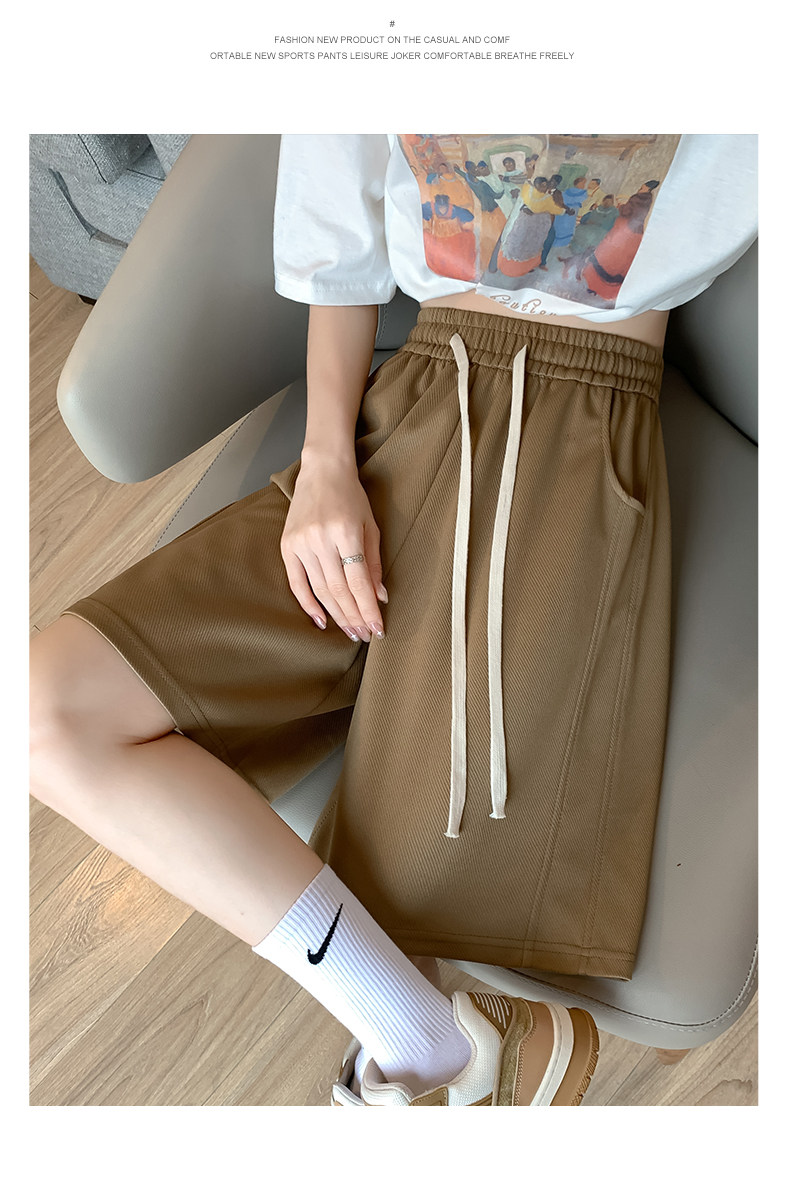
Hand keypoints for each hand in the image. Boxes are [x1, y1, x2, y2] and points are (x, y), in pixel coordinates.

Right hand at [280, 454, 386, 642]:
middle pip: (338, 590)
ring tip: (350, 631)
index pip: (358, 581)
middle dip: (354, 617)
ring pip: (320, 590)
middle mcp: (321, 539)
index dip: (368, 609)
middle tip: (364, 635)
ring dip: (337, 615)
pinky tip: (322, 621)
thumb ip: (374, 562)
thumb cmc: (351, 496)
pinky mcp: (287, 546)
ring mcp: (301, 543)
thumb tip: (379, 597)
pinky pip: (297, 583)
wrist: (322, 470)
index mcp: (345, 532)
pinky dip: (308, 605)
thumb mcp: (370, 525)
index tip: (377, 628)